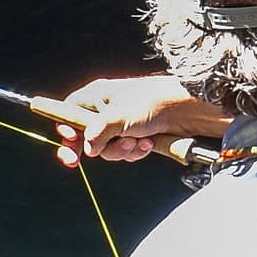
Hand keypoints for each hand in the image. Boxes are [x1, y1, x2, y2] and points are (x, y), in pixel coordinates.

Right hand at [35, 74, 232, 166]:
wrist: (189, 108)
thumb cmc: (153, 102)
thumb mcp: (119, 117)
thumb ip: (97, 132)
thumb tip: (87, 149)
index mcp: (98, 95)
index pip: (69, 112)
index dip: (66, 130)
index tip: (68, 145)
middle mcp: (108, 109)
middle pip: (87, 136)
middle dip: (96, 147)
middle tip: (76, 161)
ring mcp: (123, 124)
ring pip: (108, 148)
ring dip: (121, 150)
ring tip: (136, 142)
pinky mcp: (138, 135)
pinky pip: (127, 151)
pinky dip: (136, 151)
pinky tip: (148, 144)